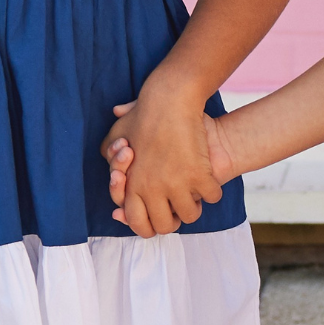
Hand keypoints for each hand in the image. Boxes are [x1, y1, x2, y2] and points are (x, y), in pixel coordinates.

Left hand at [104, 109, 237, 224]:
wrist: (169, 98)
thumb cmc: (142, 114)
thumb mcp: (117, 135)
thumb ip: (111, 156)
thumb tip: (118, 176)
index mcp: (132, 185)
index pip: (138, 222)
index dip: (149, 225)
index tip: (159, 214)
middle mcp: (152, 189)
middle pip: (166, 226)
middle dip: (173, 219)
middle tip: (177, 205)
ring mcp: (176, 184)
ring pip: (190, 215)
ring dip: (193, 206)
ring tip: (194, 193)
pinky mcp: (198, 175)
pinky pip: (211, 197)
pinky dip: (212, 191)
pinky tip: (208, 181)